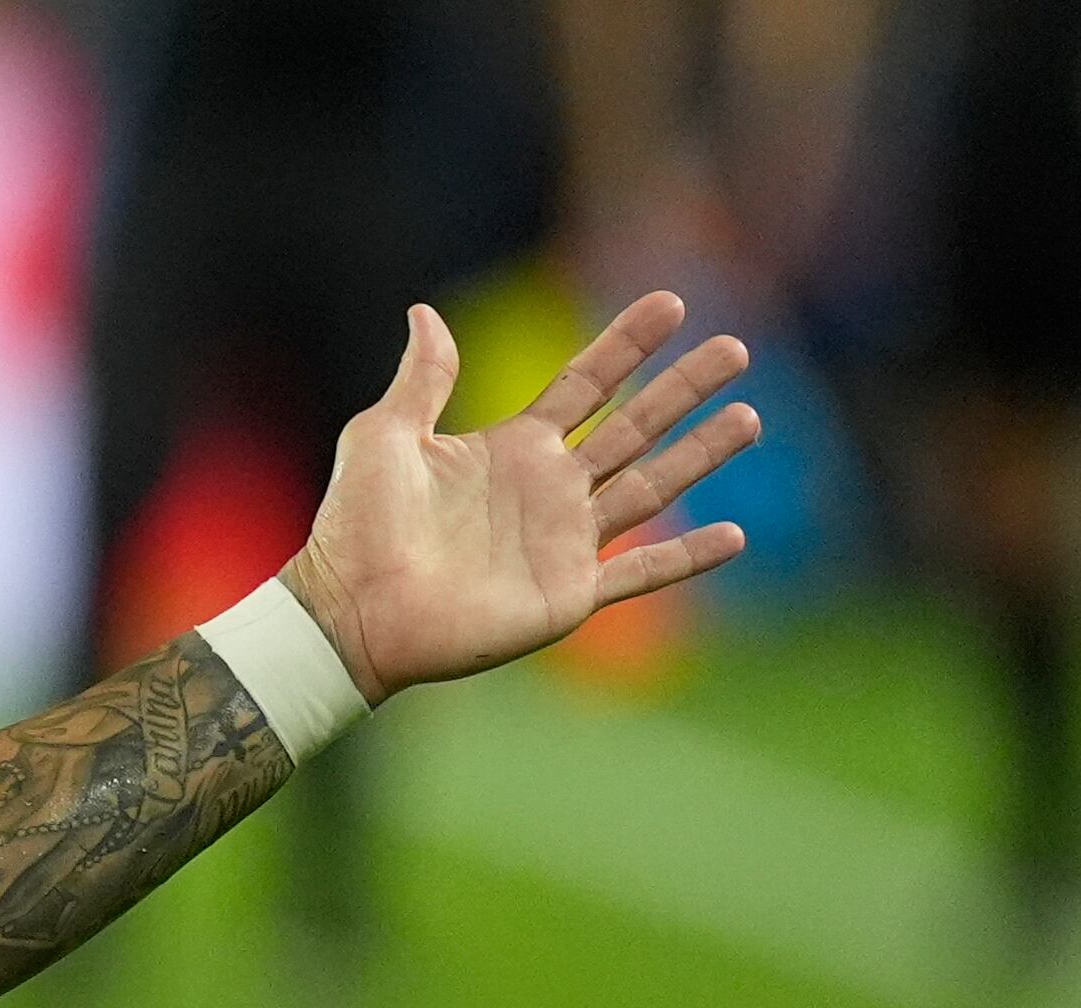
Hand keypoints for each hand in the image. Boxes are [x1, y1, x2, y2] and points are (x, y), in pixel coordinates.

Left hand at [284, 291, 760, 704]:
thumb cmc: (355, 526)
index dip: (626, 345)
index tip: (672, 303)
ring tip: (750, 418)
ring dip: (701, 454)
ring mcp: (563, 541)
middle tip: (735, 349)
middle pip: (633, 427)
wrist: (351, 610)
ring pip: (651, 487)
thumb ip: (421, 379)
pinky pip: (640, 575)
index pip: (585, 385)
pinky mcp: (568, 593)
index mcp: (512, 448)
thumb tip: (423, 312)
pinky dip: (686, 558)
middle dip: (684, 389)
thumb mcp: (383, 437)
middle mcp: (548, 489)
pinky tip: (734, 536)